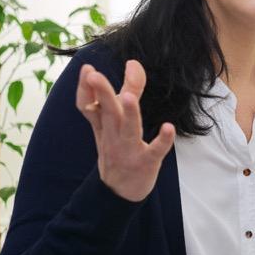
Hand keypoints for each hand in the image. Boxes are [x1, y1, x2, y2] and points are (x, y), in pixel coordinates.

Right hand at [75, 59, 174, 201]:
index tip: (87, 68)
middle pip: (106, 112)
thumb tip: (133, 62)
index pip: (88, 105)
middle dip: (101, 93)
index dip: (85, 89)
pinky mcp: (147, 162)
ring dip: (129, 113)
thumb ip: (128, 90)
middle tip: (94, 74)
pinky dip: (162, 140)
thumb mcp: (117, 122)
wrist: (119, 192)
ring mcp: (129, 149)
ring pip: (128, 129)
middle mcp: (113, 135)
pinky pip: (155, 151)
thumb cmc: (119, 149)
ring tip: (130, 97)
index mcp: (103, 125)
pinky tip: (169, 128)